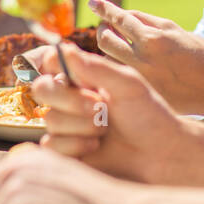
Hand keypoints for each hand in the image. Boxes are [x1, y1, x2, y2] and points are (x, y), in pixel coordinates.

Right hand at [26, 42, 193, 183]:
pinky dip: (75, 145)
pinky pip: (51, 144)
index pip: (52, 63)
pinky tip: (96, 146)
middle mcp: (70, 99)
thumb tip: (66, 49)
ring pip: (50, 119)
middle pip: (43, 89)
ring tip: (105, 130)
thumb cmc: (149, 115)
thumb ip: (97, 68)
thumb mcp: (128, 85)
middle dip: (72, 100)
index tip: (69, 74)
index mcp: (84, 78)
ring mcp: (66, 125)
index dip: (53, 66)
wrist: (160, 154)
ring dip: (81, 125)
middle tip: (100, 108)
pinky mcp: (65, 151)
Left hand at [89, 0, 203, 113]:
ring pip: (108, 58)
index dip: (105, 9)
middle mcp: (141, 58)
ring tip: (118, 45)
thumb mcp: (175, 30)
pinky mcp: (138, 92)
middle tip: (106, 26)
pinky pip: (117, 75)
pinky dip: (116, 66)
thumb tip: (126, 15)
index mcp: (152, 38)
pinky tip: (123, 66)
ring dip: (109, 48)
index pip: (120, 18)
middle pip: (105, 39)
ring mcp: (138, 77)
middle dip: (102, 28)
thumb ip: (149, 21)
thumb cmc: (197, 55)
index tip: (95, 3)